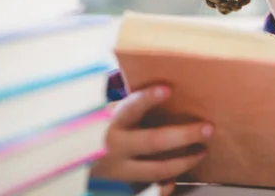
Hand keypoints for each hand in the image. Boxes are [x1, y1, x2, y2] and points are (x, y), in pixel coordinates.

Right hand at [90, 85, 213, 194]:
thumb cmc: (95, 128)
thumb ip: (129, 105)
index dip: (148, 99)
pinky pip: (148, 191)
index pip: (130, 108)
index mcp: (109, 122)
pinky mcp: (120, 186)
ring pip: (156, 169)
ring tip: (202, 150)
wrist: (67, 159)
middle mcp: (113, 147)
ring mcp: (118, 170)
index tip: (168, 89)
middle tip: (207, 128)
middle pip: (154, 142)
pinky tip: (175, 179)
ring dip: (183, 161)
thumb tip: (168, 89)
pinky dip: (164, 186)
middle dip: (184, 135)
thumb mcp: (105, 111)